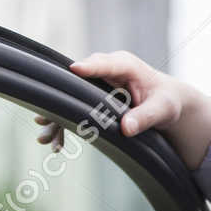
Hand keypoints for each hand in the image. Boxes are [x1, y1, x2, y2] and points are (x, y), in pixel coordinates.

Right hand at [34, 50, 210, 169]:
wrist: (165, 103)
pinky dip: (65, 128)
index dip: (89, 67)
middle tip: (45, 117)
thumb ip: (145, 117)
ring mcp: (94, 85)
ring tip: (45, 139)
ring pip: (70, 99)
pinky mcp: (90, 99)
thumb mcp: (163, 109)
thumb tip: (126, 128)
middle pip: (77, 82)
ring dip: (56, 119)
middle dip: (60, 100)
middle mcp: (104, 71)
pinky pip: (74, 112)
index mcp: (125, 65)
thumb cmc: (166, 100)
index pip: (104, 64)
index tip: (73, 69)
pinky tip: (56, 145)